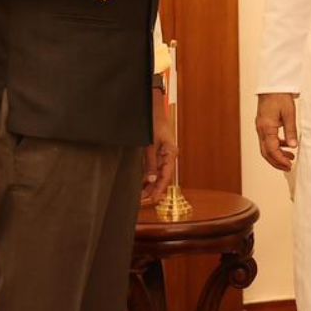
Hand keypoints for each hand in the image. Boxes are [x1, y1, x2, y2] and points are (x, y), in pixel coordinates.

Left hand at [143, 89, 176, 203]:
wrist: (152, 108)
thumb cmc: (154, 122)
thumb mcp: (150, 144)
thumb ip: (150, 162)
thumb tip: (151, 179)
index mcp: (171, 154)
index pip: (166, 176)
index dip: (159, 189)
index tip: (153, 200)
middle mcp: (168, 156)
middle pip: (162, 178)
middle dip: (153, 191)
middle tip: (142, 202)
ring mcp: (162, 155)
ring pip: (157, 175)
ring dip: (149, 185)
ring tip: (139, 197)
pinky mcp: (156, 153)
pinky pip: (153, 169)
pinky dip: (147, 177)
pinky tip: (140, 185)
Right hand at [255, 93, 298, 170]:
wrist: (272, 85)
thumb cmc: (280, 96)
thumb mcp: (289, 114)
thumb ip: (291, 131)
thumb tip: (293, 146)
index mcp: (266, 128)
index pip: (271, 150)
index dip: (280, 160)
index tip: (289, 165)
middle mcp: (261, 129)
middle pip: (266, 152)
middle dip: (277, 162)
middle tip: (288, 167)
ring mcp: (260, 127)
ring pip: (266, 147)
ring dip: (277, 155)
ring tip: (290, 157)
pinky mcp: (263, 125)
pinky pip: (267, 140)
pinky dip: (276, 146)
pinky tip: (286, 145)